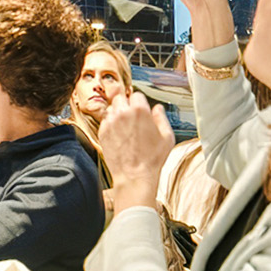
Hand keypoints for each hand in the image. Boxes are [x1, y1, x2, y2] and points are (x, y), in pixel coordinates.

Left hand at [100, 92, 173, 210]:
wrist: (134, 176)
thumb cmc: (152, 159)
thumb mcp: (167, 137)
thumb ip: (162, 118)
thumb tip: (158, 108)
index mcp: (140, 111)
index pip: (137, 95)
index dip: (140, 103)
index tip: (141, 110)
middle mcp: (123, 113)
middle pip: (121, 98)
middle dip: (127, 104)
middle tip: (132, 116)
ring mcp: (111, 123)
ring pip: (111, 108)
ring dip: (117, 113)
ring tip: (125, 126)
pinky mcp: (102, 132)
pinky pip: (105, 121)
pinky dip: (110, 124)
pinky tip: (118, 134)